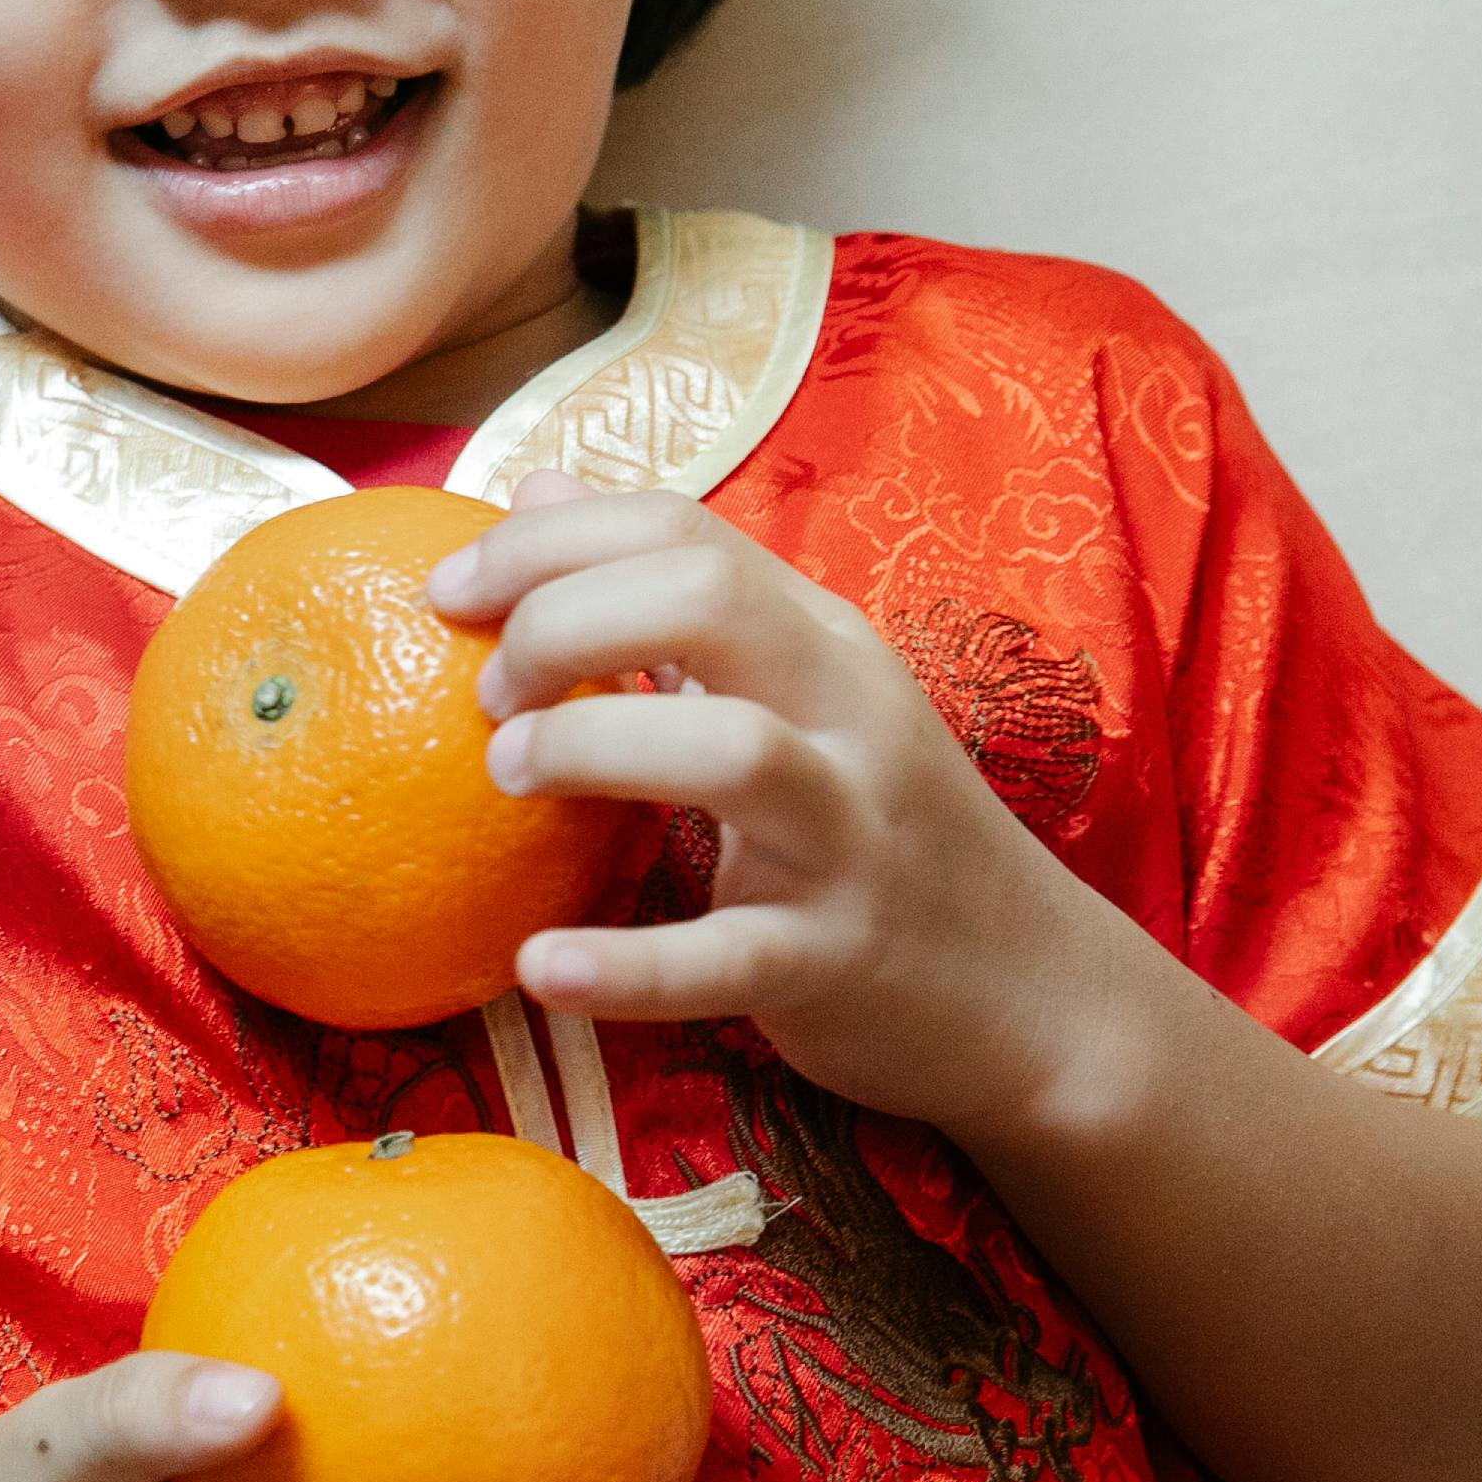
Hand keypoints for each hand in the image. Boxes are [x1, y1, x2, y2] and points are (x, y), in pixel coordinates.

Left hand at [430, 468, 1154, 1137]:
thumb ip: (668, 599)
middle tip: (485, 693)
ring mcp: (851, 838)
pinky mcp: (836, 961)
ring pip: (731, 751)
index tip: (447, 590)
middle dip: (561, 622)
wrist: (1034, 993)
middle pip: (705, 603)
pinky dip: (625, 966)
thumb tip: (536, 489)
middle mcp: (848, 718)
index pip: (683, 532)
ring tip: (507, 775)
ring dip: (590, 748)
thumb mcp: (796, 694)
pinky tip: (539, 965)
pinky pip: (726, 959)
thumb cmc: (879, 832)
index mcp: (823, 642)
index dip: (546, 542)